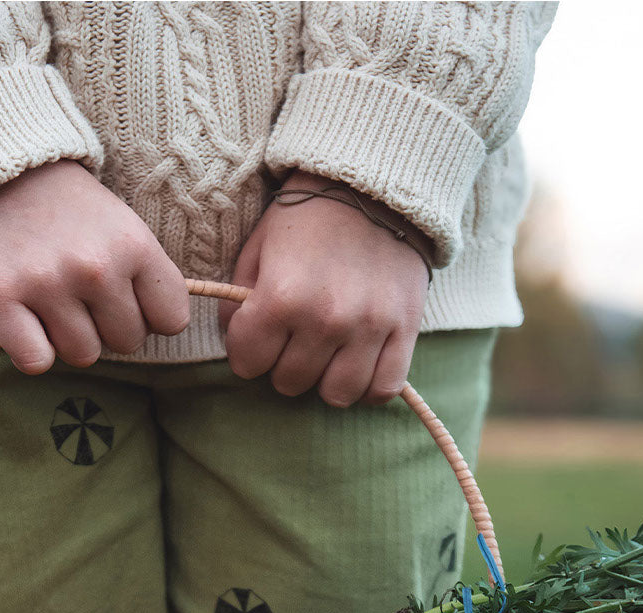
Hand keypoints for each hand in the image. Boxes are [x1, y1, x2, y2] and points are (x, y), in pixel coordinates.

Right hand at [0, 159, 190, 371]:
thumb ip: (145, 273)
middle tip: (81, 296)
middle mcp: (95, 266)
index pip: (172, 319)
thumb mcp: (120, 224)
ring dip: (67, 338)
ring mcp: (46, 284)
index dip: (149, 316)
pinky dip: (31, 350)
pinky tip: (25, 320)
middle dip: (107, 327)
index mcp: (133, 244)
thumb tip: (161, 329)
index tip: (127, 299)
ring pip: (83, 356)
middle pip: (127, 343)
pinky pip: (36, 362)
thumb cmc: (65, 208)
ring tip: (50, 300)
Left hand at [218, 171, 431, 406]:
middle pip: (289, 383)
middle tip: (295, 337)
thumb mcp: (258, 248)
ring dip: (326, 379)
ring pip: (336, 396)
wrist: (375, 185)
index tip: (258, 335)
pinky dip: (368, 385)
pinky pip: (382, 389)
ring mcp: (369, 327)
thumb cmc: (307, 219)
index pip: (247, 364)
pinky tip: (359, 363)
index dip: (247, 352)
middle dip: (285, 363)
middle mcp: (325, 318)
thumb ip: (239, 302)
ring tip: (327, 353)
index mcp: (281, 296)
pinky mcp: (405, 329)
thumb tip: (237, 343)